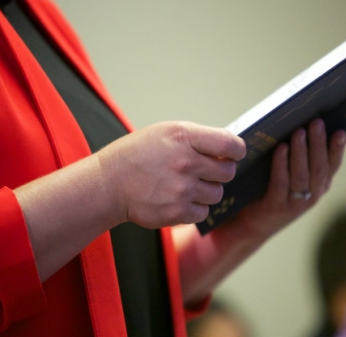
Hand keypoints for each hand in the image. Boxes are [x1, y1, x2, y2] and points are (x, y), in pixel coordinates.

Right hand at [96, 121, 246, 228]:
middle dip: (220, 172)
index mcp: (183, 137)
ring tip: (186, 185)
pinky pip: (203, 212)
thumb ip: (197, 139)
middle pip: (227, 171)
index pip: (230, 144)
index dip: (237, 151)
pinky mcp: (177, 211)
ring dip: (207, 191)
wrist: (108, 183)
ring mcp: (182, 188)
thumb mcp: (165, 133)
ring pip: (217, 193)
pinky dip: (195, 208)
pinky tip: (178, 199)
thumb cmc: (138, 154)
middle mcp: (185, 161)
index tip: (234, 154)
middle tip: (204, 171)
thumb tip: (229, 150)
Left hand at [232, 119, 345, 238]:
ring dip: (301, 151)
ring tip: (299, 131)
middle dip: (319, 143)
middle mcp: (312, 195)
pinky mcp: (275, 206)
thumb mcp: (298, 173)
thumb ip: (315, 154)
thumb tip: (338, 131)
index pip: (334, 164)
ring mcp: (294, 202)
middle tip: (317, 122)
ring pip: (302, 175)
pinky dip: (281, 164)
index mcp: (320, 185)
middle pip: (319, 167)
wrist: (253, 224)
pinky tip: (281, 148)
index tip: (342, 130)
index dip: (339, 148)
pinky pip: (280, 182)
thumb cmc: (275, 189)